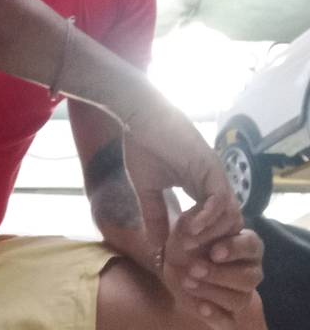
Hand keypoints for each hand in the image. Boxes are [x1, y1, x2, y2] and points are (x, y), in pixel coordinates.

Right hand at [124, 100, 241, 241]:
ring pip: (230, 216)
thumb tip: (156, 246)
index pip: (215, 223)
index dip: (202, 241)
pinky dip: (208, 218)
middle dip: (209, 243)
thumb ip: (154, 215)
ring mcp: (215, 175)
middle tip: (187, 253)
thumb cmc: (142, 146)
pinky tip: (189, 226)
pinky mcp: (211, 168)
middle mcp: (213, 183)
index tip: (182, 252)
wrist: (139, 117)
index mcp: (200, 186)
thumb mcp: (147, 189)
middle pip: (228, 224)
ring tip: (185, 240)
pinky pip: (220, 200)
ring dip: (209, 234)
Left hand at [163, 210, 263, 328]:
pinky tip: (202, 306)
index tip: (213, 252)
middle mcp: (249, 270)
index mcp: (244, 244)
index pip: (252, 245)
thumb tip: (198, 223)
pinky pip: (230, 321)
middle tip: (194, 268)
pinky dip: (216, 315)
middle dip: (220, 274)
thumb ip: (195, 221)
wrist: (170, 265)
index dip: (235, 249)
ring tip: (188, 282)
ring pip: (241, 299)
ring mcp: (241, 294)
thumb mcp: (185, 226)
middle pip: (250, 277)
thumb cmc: (186, 241)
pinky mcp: (229, 316)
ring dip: (213, 291)